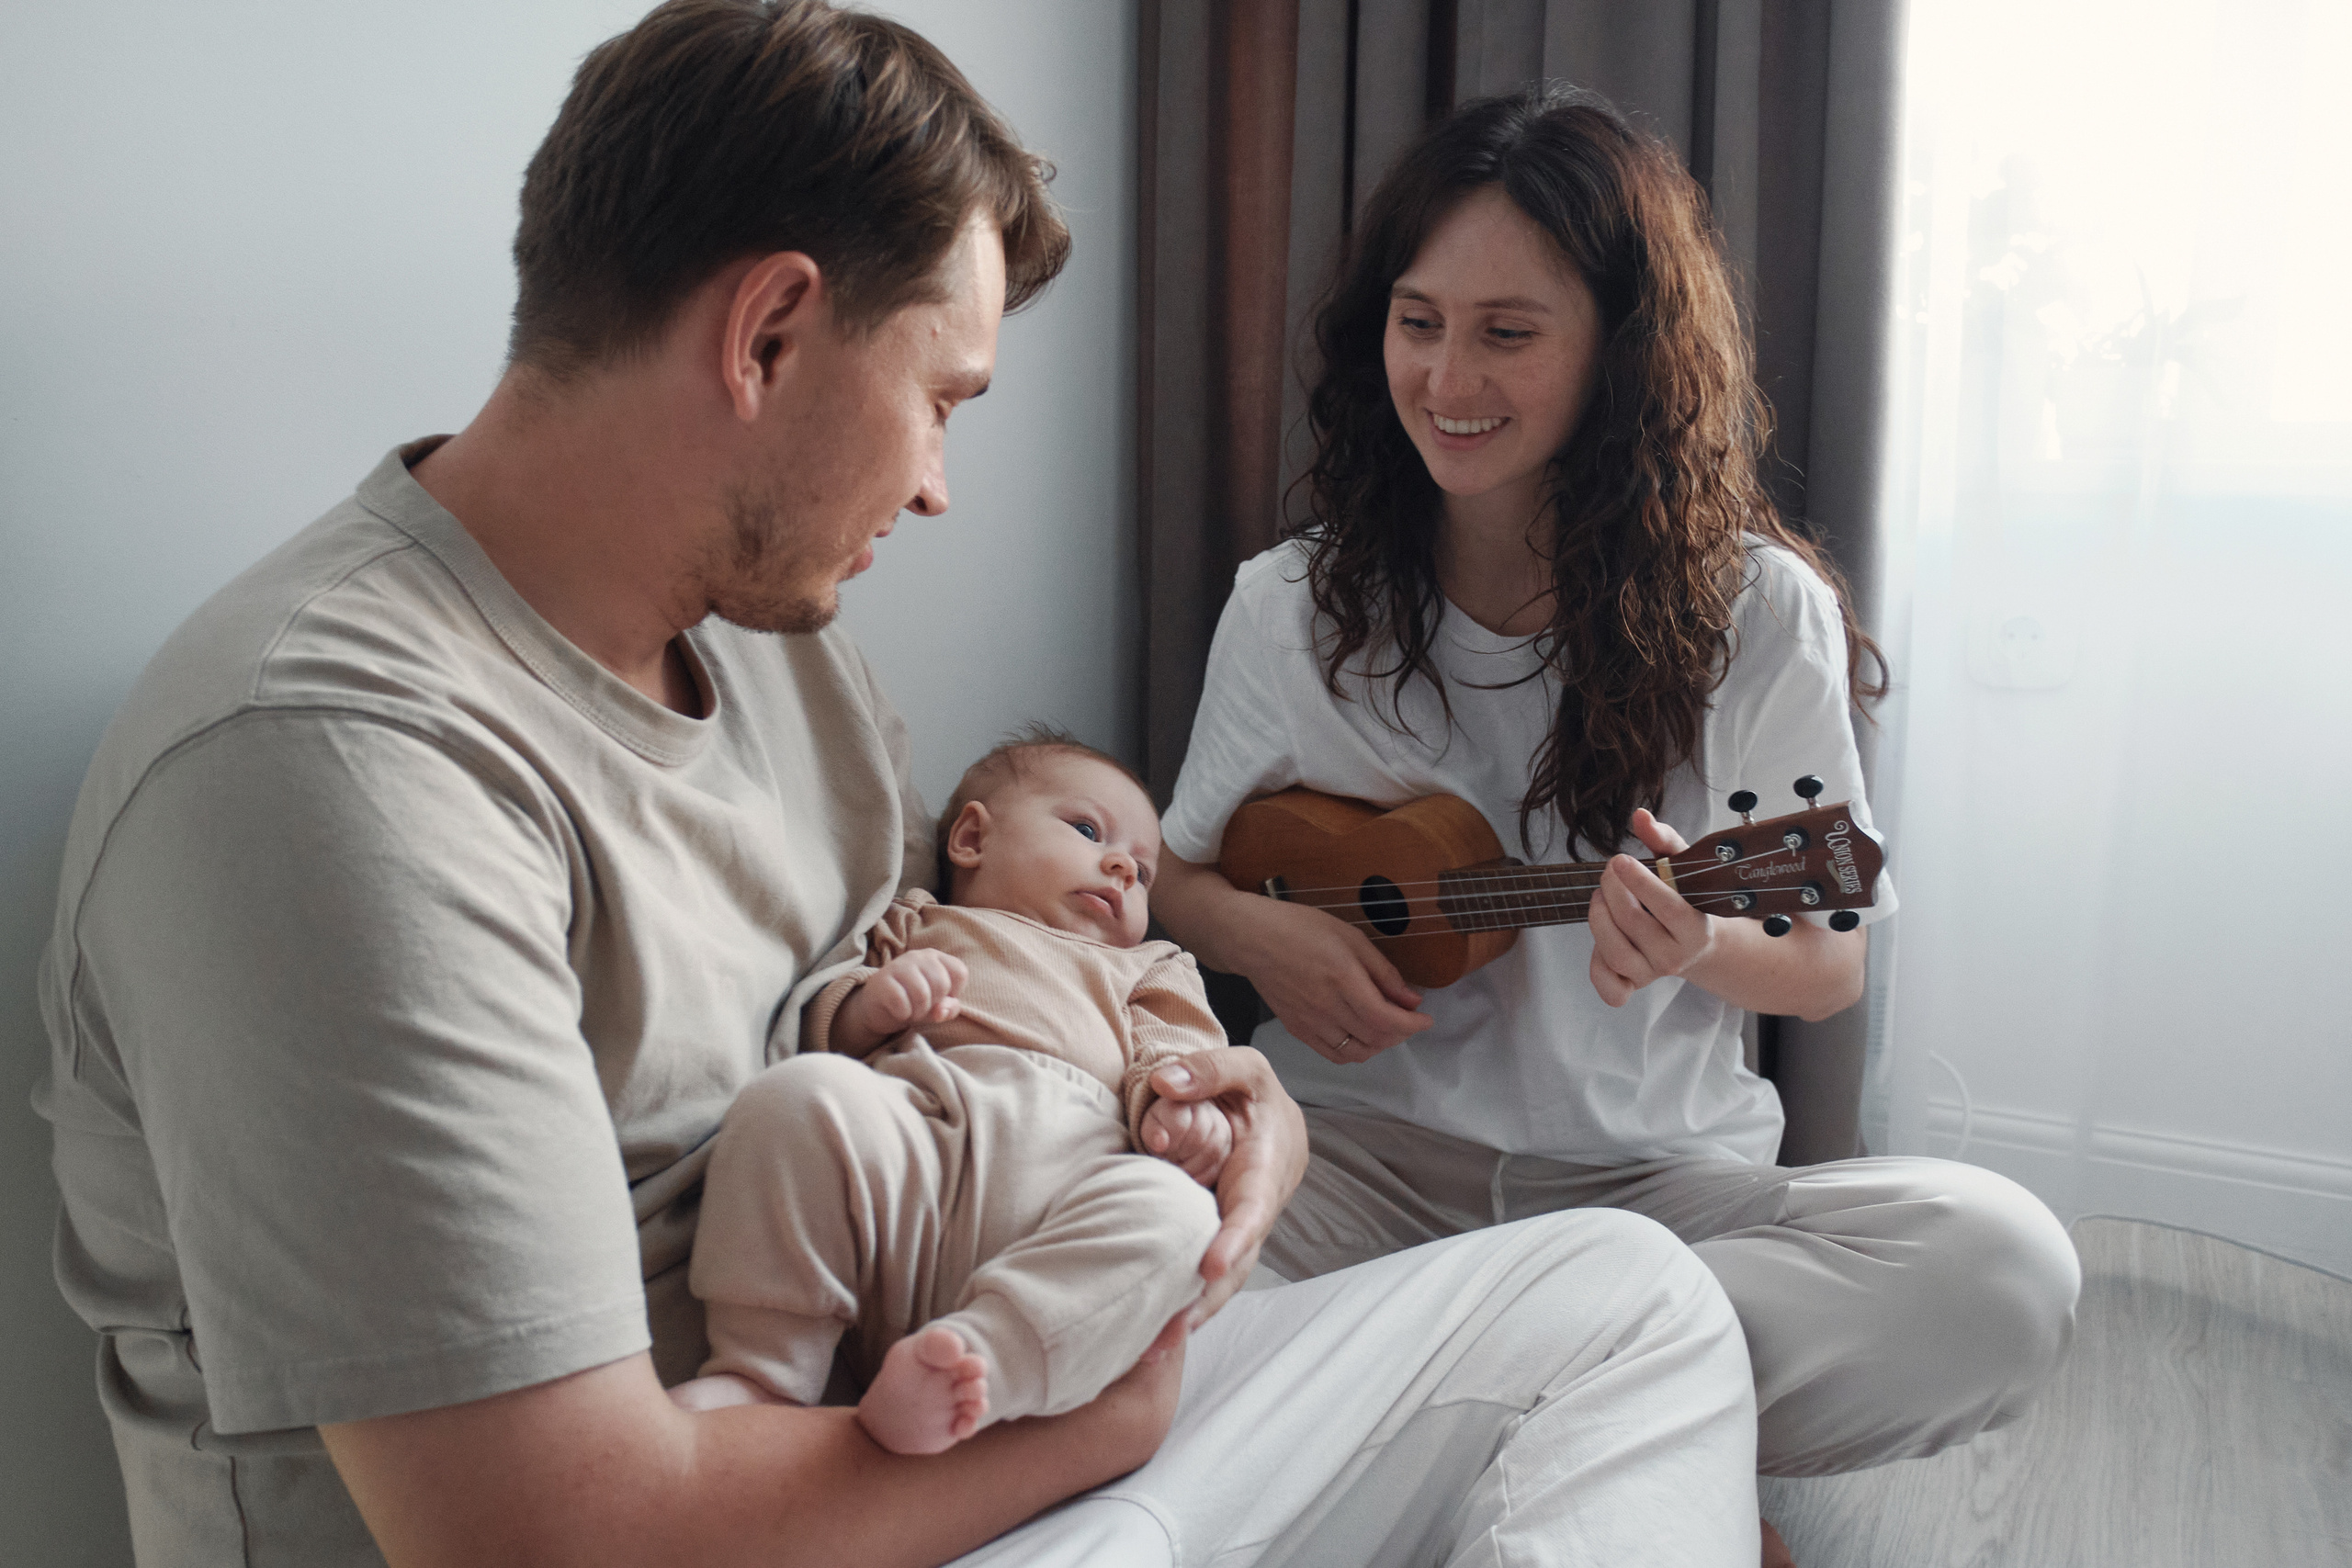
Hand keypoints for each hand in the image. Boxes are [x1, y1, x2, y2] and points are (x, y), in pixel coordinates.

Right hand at [835, 950, 966, 1053]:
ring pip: (922, 994)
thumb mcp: (937, 1007)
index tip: (940, 998)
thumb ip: (949, 1008)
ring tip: (911, 1010)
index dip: (954, 993)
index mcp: (935, 957)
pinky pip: (902, 1003)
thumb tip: (942, 1010)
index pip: (960, 972)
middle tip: (922, 1006)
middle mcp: (918, 956)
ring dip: (919, 1011)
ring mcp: (898, 966)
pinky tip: (899, 1011)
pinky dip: (903, 1014)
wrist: (877, 1009)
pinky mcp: (882, 981)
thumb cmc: (913, 1003)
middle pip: (942, 984)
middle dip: (934, 1004)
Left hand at [1147, 1047, 1305, 1326]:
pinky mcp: (1214, 1242)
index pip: (1253, 1211)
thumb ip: (1210, 1071)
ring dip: (1188, 1317)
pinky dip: (1180, 1306)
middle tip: (1168, 1334)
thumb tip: (1165, 1084)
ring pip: (1218, 1284)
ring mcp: (1235, 1233)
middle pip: (1236, 1267)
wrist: (1272, 1119)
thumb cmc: (1255, 1094)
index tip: (1211, 1268)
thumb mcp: (1246, 1069)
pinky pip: (1199, 1278)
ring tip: (1147, 1350)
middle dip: (1205, 1303)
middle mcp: (1254, 1212)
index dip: (1235, 1242)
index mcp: (1267, 1171)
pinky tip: (1146, 1335)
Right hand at [1231, 894, 1432, 1063]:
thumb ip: (1383, 971)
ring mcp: (1310, 1022)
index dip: (1412, 1025)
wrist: (1253, 938)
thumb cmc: (1301, 928)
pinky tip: (1361, 1036)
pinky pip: (1334, 1055)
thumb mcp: (1350, 937)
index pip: (1386, 1019)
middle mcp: (1326, 1006)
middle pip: (1375, 1038)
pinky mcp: (1298, 1030)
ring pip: (1357, 1052)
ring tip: (1386, 1027)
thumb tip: (1412, 1000)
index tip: (1426, 1019)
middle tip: (1408, 1017)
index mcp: (1342, 978)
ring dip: (1380, 1044)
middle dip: (1401, 1032)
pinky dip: (1355, 1052)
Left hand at [1587, 808, 1714, 1007]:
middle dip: (1612, 889)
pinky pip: (1609, 987)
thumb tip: (1640, 816)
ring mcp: (1653, 974)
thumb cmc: (1685, 896)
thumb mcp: (1682, 864)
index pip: (1665, 905)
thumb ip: (1663, 839)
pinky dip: (1596, 965)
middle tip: (1609, 871)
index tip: (1619, 860)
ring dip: (1598, 917)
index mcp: (1696, 929)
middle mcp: (1676, 957)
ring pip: (1614, 952)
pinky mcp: (1633, 985)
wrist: (1697, 941)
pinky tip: (1600, 937)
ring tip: (1600, 896)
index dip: (1638, 880)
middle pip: (1632, 922)